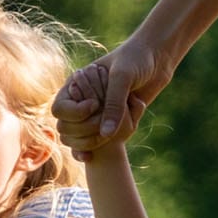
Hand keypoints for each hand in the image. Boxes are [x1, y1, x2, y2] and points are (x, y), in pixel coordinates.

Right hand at [55, 35, 172, 153]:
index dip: (75, 113)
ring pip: (77, 139)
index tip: (95, 105)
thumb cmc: (137, 59)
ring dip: (89, 142)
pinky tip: (91, 158)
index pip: (59, 109)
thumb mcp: (123, 78)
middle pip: (66, 128)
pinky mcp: (108, 122)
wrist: (157, 59)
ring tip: (112, 137)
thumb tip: (105, 135)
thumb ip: (114, 105)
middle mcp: (81, 100)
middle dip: (85, 131)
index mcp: (76, 84)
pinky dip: (88, 151)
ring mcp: (94, 113)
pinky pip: (90, 142)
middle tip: (107, 125)